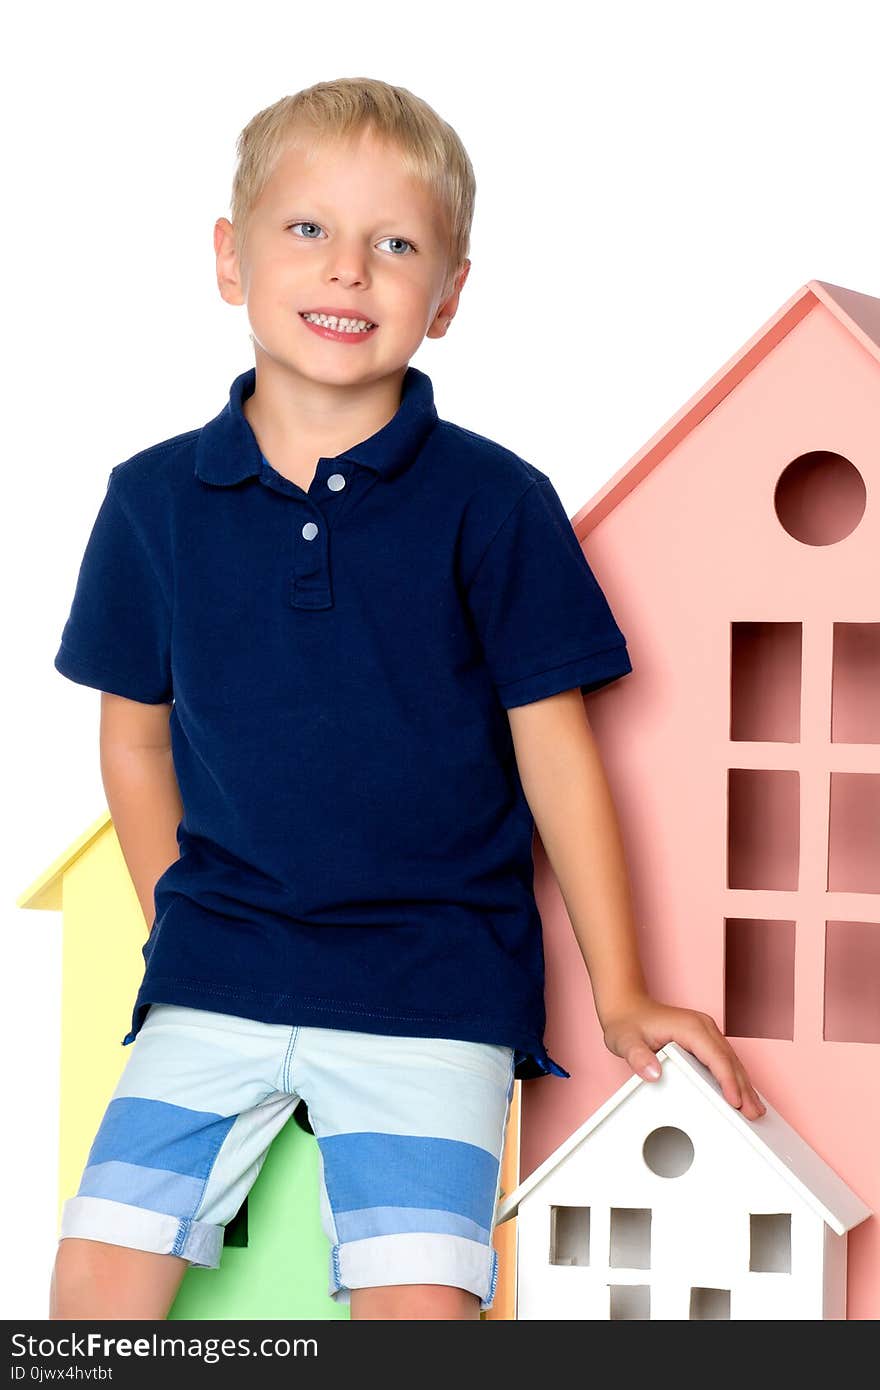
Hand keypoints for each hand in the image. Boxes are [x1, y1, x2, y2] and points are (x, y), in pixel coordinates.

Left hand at [599, 993, 766, 1119]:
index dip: (728, 1081)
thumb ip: (637, 1057)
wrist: (626, 1006)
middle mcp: (702, 1027)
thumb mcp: (625, 1041)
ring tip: (754, 1109)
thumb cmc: (627, 1023)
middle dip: (743, 1088)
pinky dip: (734, 1076)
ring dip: (743, 1084)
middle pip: (729, 1060)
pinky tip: (741, 1092)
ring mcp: (705, 1031)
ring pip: (731, 1060)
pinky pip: (724, 1059)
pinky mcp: (704, 1038)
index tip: (736, 1102)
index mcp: (690, 1027)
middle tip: (754, 1114)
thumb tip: (653, 1073)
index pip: (716, 1057)